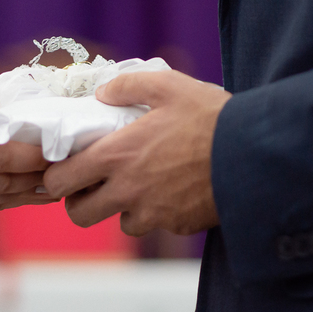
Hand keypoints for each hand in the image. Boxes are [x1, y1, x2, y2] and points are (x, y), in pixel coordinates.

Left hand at [43, 70, 230, 235]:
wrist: (254, 154)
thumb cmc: (211, 118)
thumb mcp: (169, 86)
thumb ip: (129, 86)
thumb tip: (103, 94)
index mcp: (116, 156)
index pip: (61, 181)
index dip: (57, 177)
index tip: (68, 168)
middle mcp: (128, 190)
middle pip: (80, 214)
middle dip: (80, 202)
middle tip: (93, 186)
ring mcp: (153, 213)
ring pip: (120, 223)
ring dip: (123, 209)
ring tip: (139, 187)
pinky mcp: (177, 225)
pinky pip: (157, 225)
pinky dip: (158, 214)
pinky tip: (173, 192)